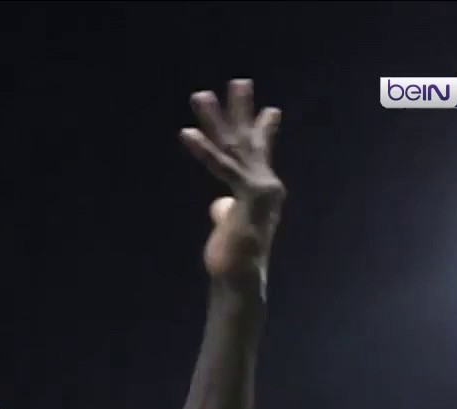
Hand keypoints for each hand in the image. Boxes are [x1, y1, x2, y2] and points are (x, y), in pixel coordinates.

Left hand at [180, 79, 284, 283]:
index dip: (263, 129)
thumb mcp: (228, 225)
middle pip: (249, 139)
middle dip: (241, 109)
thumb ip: (225, 208)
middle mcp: (266, 183)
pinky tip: (187, 133)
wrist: (240, 279)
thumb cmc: (232, 257)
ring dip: (214, 118)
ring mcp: (260, 187)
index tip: (270, 110)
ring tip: (200, 95)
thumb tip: (219, 202)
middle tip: (239, 80)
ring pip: (233, 145)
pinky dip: (204, 150)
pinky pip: (221, 166)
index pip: (260, 153)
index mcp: (262, 189)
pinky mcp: (246, 196)